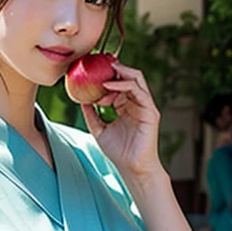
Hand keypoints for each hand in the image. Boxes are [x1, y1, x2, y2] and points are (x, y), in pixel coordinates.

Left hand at [81, 62, 161, 181]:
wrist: (132, 168)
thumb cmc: (118, 153)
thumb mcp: (99, 130)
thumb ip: (91, 115)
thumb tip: (80, 101)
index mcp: (126, 106)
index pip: (118, 84)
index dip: (104, 78)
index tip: (88, 74)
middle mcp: (137, 103)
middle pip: (128, 77)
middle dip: (114, 68)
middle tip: (98, 62)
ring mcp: (145, 106)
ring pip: (136, 79)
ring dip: (120, 73)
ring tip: (104, 69)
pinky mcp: (151, 111)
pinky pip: (139, 92)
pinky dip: (124, 85)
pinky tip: (109, 85)